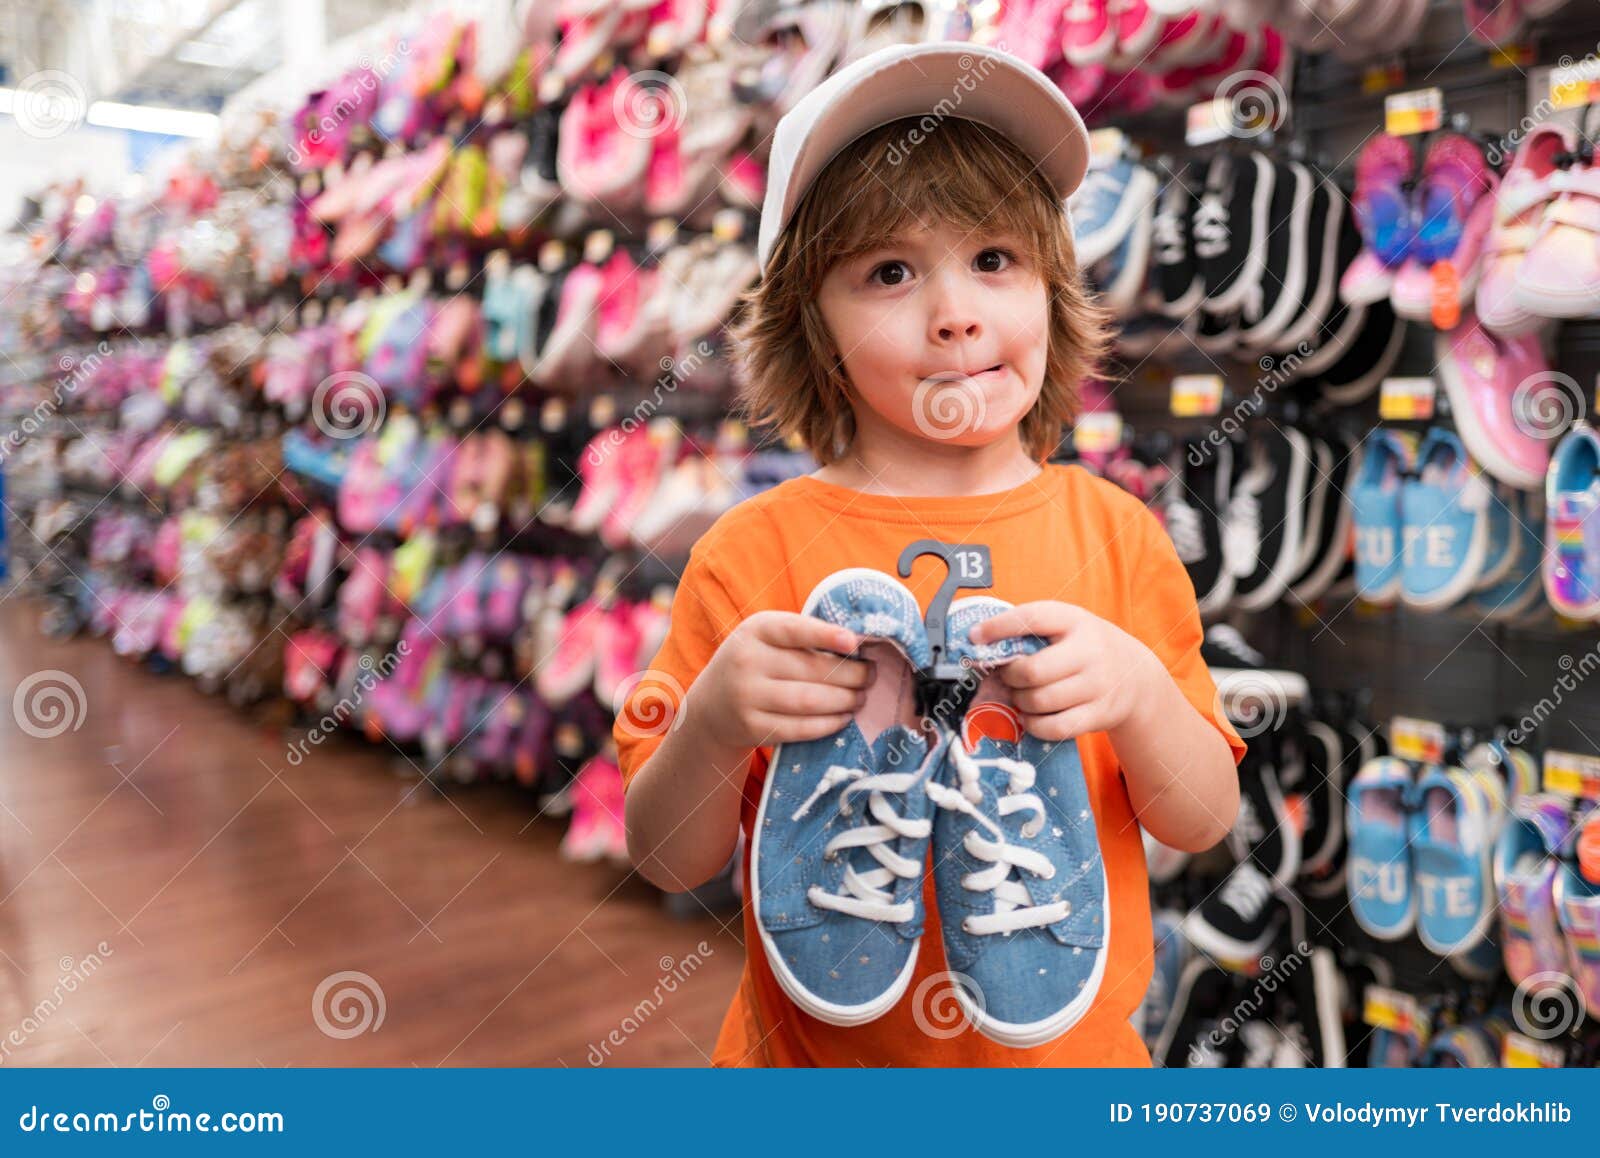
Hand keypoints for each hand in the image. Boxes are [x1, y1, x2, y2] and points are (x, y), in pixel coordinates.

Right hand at [692, 611, 870, 748]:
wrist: (712, 706)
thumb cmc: (755, 662)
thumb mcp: (766, 637)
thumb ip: (802, 635)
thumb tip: (857, 644)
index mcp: (755, 631)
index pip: (794, 630)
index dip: (826, 635)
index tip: (854, 642)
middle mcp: (747, 661)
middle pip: (811, 669)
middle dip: (851, 674)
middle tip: (871, 675)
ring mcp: (747, 697)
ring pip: (810, 701)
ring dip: (845, 700)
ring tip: (861, 697)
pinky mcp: (753, 728)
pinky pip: (801, 728)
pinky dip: (829, 724)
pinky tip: (843, 717)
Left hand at [968, 601, 1161, 741]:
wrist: (1135, 676)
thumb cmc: (1084, 648)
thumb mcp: (1067, 627)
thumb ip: (1032, 631)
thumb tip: (978, 643)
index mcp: (1075, 620)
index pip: (1032, 618)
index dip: (999, 628)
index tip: (976, 637)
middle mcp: (1090, 651)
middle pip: (1032, 671)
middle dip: (1009, 677)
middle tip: (1006, 677)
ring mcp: (1097, 684)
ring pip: (1040, 701)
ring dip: (1019, 701)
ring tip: (1019, 695)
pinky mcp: (1099, 714)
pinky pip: (1054, 727)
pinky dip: (1034, 724)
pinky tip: (1030, 716)